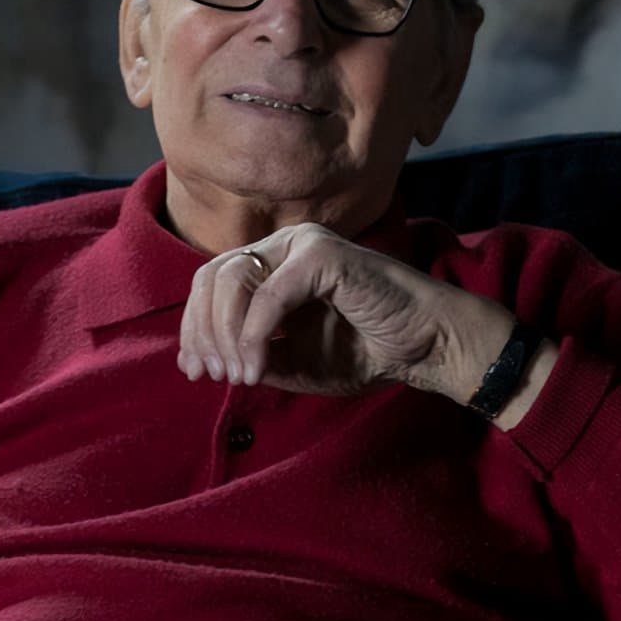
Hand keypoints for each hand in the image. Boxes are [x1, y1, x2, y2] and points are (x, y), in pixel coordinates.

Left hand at [177, 221, 525, 404]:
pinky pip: (268, 295)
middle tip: (211, 375)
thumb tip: (205, 361)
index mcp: (274, 264)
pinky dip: (255, 335)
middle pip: (212, 278)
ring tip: (239, 376)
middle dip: (203, 332)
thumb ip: (252, 355)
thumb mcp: (296, 363)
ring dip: (226, 336)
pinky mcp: (322, 254)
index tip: (194, 371)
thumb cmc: (367, 352)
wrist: (426, 347)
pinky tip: (257, 368)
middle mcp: (284, 246)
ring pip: (233, 280)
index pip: (212, 283)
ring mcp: (302, 244)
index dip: (195, 326)